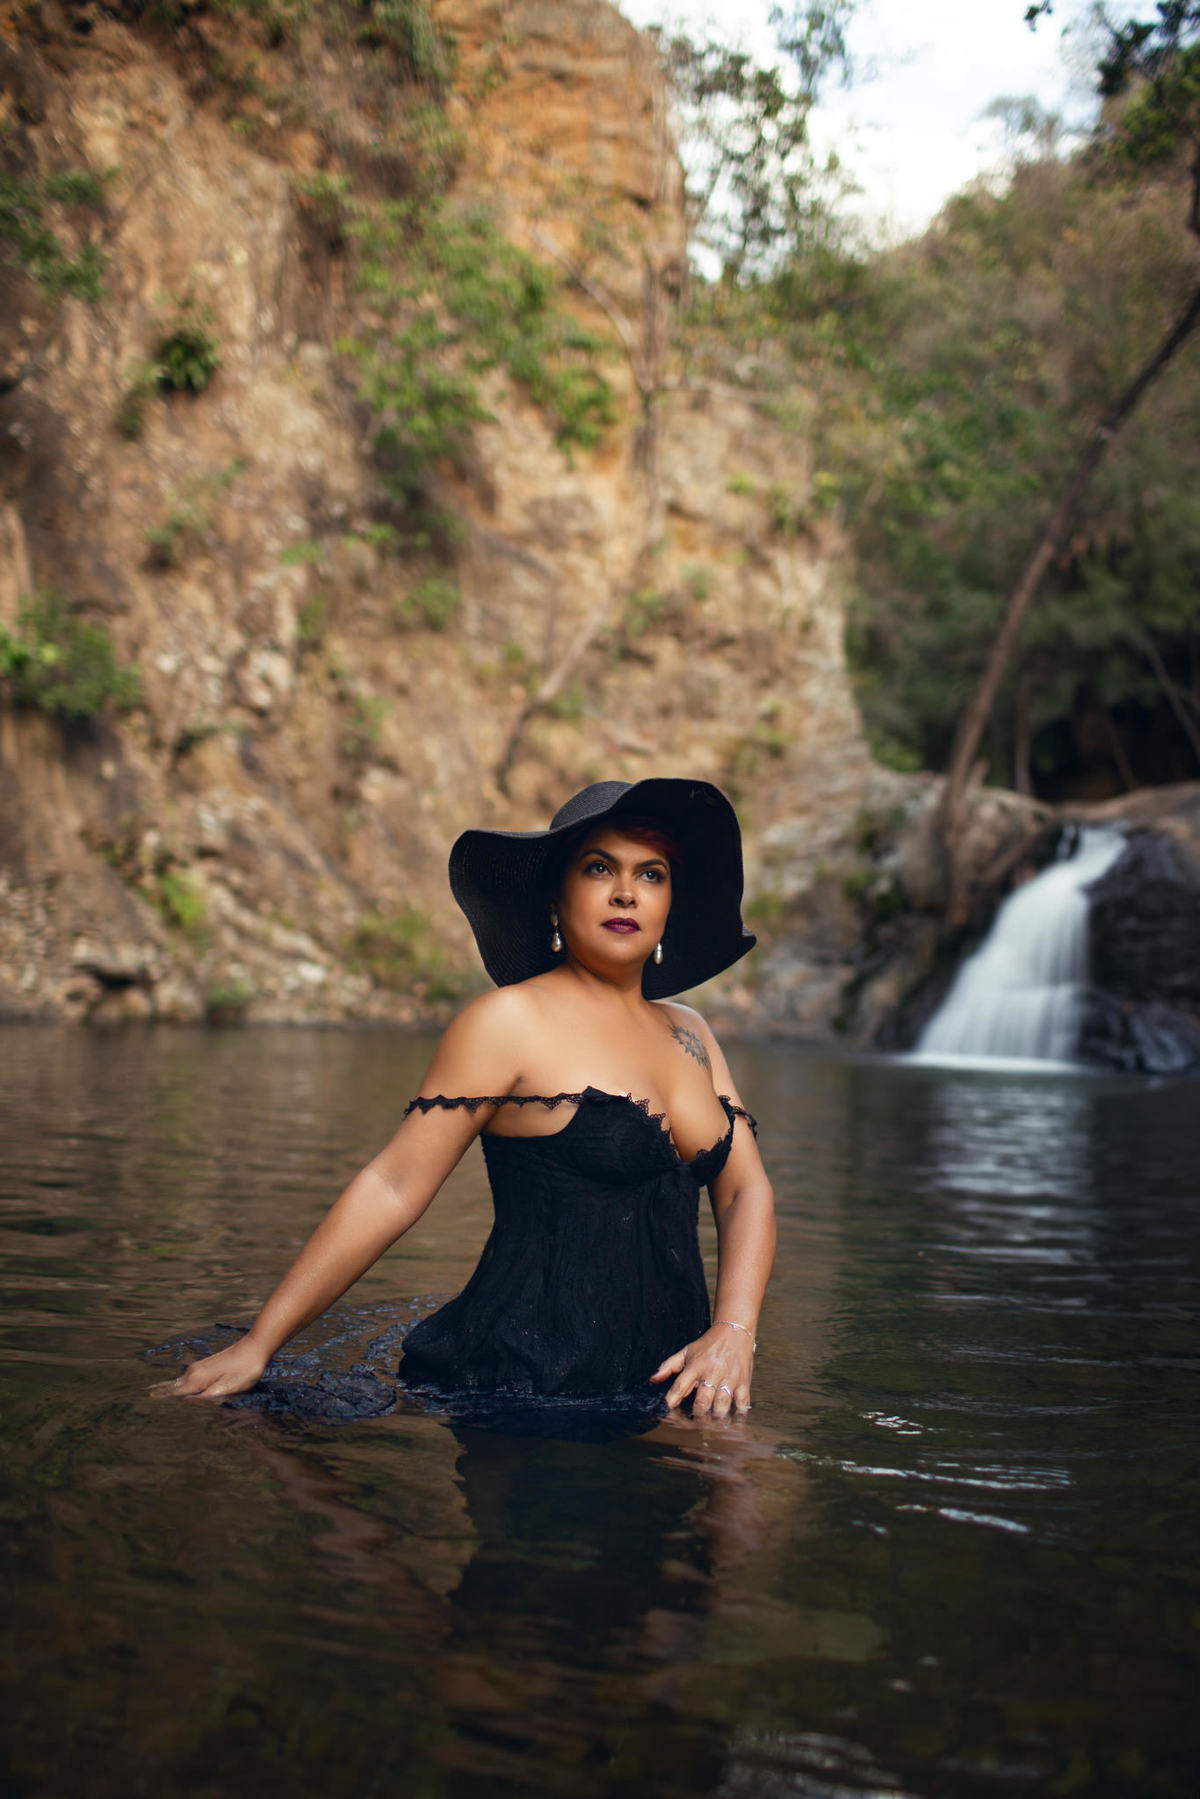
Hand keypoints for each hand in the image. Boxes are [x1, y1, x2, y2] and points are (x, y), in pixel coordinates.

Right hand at [151, 1336, 268, 1402]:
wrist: (255, 1347)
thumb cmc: (245, 1369)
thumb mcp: (229, 1387)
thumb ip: (208, 1396)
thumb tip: (187, 1401)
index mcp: (197, 1379)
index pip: (174, 1393)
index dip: (161, 1398)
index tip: (145, 1400)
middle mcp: (194, 1372)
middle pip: (172, 1386)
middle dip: (159, 1392)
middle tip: (143, 1396)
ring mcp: (199, 1368)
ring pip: (178, 1381)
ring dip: (166, 1387)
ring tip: (151, 1392)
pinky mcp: (206, 1366)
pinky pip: (185, 1378)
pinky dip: (176, 1382)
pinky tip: (173, 1386)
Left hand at [650, 1323, 752, 1418]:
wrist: (734, 1331)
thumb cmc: (709, 1344)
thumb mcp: (687, 1351)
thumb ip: (669, 1366)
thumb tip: (653, 1379)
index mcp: (696, 1366)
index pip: (680, 1386)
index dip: (672, 1400)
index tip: (667, 1413)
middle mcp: (712, 1373)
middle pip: (703, 1401)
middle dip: (697, 1415)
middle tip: (694, 1423)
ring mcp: (729, 1379)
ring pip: (722, 1405)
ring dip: (716, 1418)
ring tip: (713, 1425)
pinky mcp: (744, 1383)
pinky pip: (743, 1403)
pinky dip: (739, 1415)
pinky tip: (734, 1422)